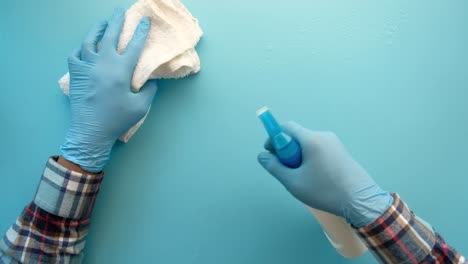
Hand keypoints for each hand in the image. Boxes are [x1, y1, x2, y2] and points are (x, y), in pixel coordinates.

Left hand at [61, 8, 157, 172]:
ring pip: (89, 40)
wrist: (91, 131)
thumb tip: (150, 80)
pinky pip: (76, 54)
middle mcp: (103, 63)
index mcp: (120, 70)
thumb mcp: (140, 106)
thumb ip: (149, 90)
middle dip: (117, 21)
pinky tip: (85, 46)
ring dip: (97, 29)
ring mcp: (87, 67)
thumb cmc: (117, 119)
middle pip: (110, 35)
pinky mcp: (76, 74)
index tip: (144, 20)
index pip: (134, 45)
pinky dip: (81, 47)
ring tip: (103, 23)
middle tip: (121, 11)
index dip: (141, 32)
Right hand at [257, 122, 392, 226]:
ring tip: (302, 178)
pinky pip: (319, 150)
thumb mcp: (293, 182)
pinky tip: (316, 178)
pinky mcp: (342, 152)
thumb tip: (261, 156)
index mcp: (312, 139)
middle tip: (286, 170)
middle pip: (297, 136)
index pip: (286, 127)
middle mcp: (324, 136)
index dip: (274, 138)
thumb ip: (274, 167)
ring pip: (308, 144)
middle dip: (286, 150)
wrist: (361, 201)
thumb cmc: (325, 191)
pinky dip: (311, 159)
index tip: (271, 154)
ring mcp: (335, 143)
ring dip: (299, 156)